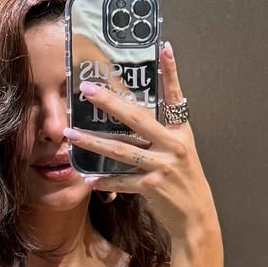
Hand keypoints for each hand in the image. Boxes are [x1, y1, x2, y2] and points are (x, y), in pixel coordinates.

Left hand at [63, 41, 218, 241]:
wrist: (196, 219)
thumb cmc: (184, 185)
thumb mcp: (180, 155)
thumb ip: (159, 138)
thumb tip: (130, 124)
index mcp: (181, 133)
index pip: (175, 96)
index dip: (171, 72)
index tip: (164, 47)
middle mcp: (173, 145)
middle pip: (136, 118)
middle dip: (109, 103)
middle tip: (87, 89)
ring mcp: (163, 165)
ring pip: (121, 150)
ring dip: (93, 143)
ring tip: (71, 135)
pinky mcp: (153, 185)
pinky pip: (122, 180)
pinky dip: (104, 181)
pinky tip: (88, 178)